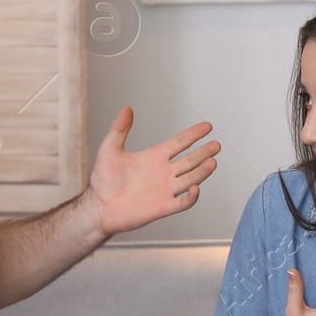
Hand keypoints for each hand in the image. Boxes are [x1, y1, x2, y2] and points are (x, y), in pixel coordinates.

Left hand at [82, 106, 220, 235]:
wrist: (99, 206)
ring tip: (212, 162)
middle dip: (203, 153)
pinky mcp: (163, 207)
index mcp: (155, 157)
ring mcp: (165, 190)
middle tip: (216, 145)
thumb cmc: (104, 180)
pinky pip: (182, 203)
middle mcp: (164, 173)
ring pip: (190, 179)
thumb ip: (120, 129)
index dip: (193, 135)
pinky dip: (191, 197)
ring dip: (202, 172)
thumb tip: (126, 108)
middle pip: (190, 161)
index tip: (208, 127)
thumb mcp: (110, 149)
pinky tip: (196, 188)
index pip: (179, 143)